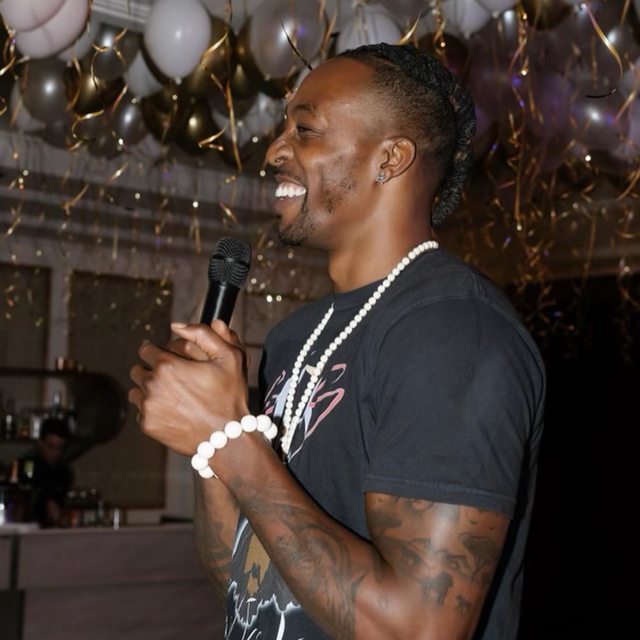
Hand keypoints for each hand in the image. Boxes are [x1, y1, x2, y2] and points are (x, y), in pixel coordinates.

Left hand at [128, 320, 250, 455]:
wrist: (226, 438)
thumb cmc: (230, 396)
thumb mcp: (229, 357)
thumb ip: (203, 333)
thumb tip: (176, 325)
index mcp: (168, 364)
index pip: (146, 349)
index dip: (157, 351)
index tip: (167, 358)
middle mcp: (152, 384)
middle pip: (137, 369)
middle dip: (150, 370)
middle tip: (171, 378)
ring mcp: (147, 407)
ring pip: (136, 391)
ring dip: (147, 390)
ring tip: (170, 395)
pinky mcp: (147, 425)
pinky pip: (140, 411)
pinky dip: (152, 410)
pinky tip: (172, 411)